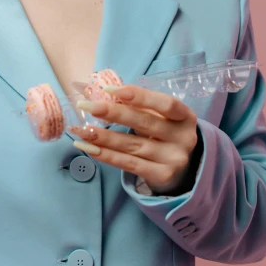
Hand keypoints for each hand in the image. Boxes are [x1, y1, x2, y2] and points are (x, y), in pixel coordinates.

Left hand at [69, 86, 201, 194]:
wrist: (184, 169)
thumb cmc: (166, 133)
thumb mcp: (162, 117)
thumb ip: (141, 106)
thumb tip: (104, 94)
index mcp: (185, 116)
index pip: (165, 103)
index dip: (138, 95)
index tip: (109, 89)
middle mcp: (183, 138)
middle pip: (144, 123)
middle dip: (112, 113)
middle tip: (86, 106)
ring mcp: (174, 159)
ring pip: (132, 145)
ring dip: (102, 136)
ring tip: (80, 129)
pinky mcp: (162, 176)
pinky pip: (128, 164)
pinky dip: (106, 155)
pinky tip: (88, 147)